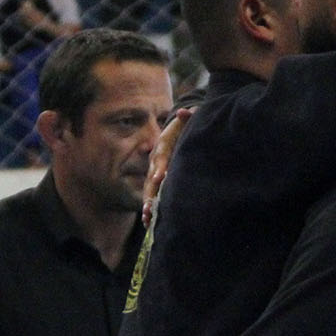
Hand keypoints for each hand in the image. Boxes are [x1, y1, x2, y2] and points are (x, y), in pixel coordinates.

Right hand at [142, 107, 192, 226]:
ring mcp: (154, 172)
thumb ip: (187, 117)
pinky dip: (150, 208)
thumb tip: (185, 112)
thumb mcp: (185, 121)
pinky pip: (152, 196)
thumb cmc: (183, 129)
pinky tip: (149, 223)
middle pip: (150, 179)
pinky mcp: (156, 182)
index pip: (160, 158)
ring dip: (148, 204)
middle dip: (150, 193)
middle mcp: (155, 162)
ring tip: (147, 219)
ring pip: (149, 190)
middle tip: (150, 207)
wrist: (175, 133)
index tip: (161, 177)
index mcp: (162, 147)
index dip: (159, 167)